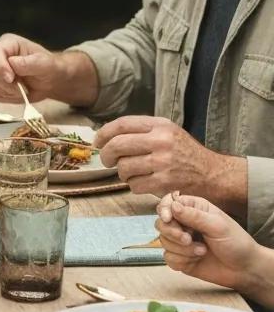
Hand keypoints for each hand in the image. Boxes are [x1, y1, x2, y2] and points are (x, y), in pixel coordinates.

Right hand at [0, 33, 57, 102]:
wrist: (50, 81)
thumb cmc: (49, 67)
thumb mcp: (45, 63)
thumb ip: (30, 62)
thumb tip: (13, 63)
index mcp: (8, 44)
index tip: (10, 79)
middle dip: (5, 83)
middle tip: (22, 89)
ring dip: (8, 91)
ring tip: (24, 90)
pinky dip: (8, 97)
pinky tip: (19, 94)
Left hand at [95, 115, 224, 197]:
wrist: (214, 175)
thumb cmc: (186, 154)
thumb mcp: (168, 133)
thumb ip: (142, 131)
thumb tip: (107, 135)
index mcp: (160, 125)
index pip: (122, 124)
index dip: (104, 133)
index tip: (97, 142)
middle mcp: (161, 141)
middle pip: (117, 145)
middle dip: (106, 155)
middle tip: (107, 161)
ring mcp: (163, 162)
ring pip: (123, 167)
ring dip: (122, 173)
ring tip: (131, 173)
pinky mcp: (164, 183)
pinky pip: (134, 185)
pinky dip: (134, 186)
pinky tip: (143, 183)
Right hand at [155, 193, 260, 291]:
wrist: (244, 269)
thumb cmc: (236, 243)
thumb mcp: (218, 226)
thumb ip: (194, 216)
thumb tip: (172, 206)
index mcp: (193, 209)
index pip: (168, 203)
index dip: (164, 209)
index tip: (168, 219)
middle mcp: (184, 223)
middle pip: (161, 223)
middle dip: (172, 233)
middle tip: (188, 239)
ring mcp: (180, 241)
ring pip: (164, 241)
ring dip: (182, 249)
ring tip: (202, 251)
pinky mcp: (180, 257)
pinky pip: (168, 257)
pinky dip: (181, 260)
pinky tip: (196, 259)